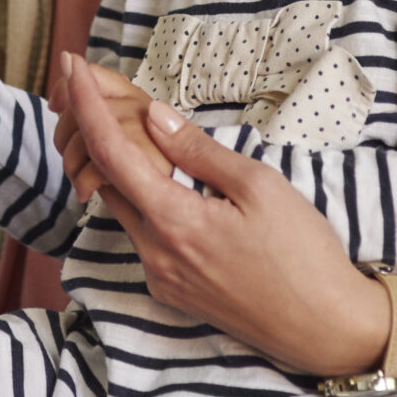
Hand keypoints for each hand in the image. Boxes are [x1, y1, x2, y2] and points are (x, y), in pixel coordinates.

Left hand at [59, 58, 389, 376]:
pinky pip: (143, 237)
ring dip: (119, 169)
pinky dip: (143, 203)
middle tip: (96, 91)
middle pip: (103, 180)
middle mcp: (154, 253)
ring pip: (122, 209)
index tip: (70, 66)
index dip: (86, 104)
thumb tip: (152, 116)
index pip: (108, 151)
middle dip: (93, 132)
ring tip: (135, 132)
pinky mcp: (172, 293)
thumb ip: (198, 150)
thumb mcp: (259, 186)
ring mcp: (160, 277)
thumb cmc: (304, 254)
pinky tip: (166, 184)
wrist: (327, 329)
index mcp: (173, 221)